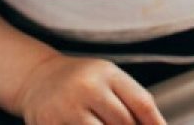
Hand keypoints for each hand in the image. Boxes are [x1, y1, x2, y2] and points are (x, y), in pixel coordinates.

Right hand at [16, 54, 165, 124]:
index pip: (141, 103)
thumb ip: (132, 100)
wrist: (38, 79)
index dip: (155, 123)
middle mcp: (88, 87)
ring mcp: (68, 108)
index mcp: (107, 73)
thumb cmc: (82, 82)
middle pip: (124, 123)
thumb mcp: (108, 79)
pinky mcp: (51, 123)